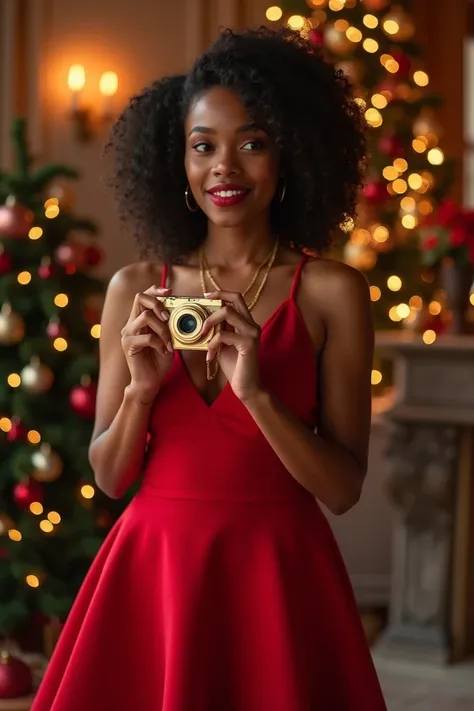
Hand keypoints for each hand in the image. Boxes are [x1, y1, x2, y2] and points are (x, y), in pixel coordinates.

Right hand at [121, 285, 173, 401]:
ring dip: (162, 328)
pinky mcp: (129, 345)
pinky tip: (164, 351)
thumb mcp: (168, 338)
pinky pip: (147, 337)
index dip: (155, 290)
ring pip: (145, 317)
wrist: (150, 381)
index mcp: (139, 319)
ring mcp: (128, 334)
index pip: (142, 296)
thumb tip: (183, 310)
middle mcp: (131, 324)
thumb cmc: (159, 360)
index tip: (169, 292)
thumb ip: (170, 324)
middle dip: (157, 303)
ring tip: (169, 341)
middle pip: (139, 298)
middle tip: (168, 317)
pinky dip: (159, 343)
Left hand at [201, 290, 265, 404]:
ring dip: (210, 323)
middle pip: (234, 299)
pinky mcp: (248, 343)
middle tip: (201, 316)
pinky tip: (210, 355)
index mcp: (247, 323)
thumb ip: (218, 331)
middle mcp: (252, 325)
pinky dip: (212, 344)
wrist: (246, 387)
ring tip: (202, 337)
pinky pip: (223, 334)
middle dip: (215, 303)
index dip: (221, 293)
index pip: (237, 298)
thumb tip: (203, 321)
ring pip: (227, 312)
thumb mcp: (223, 344)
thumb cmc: (234, 366)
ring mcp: (252, 333)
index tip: (206, 296)